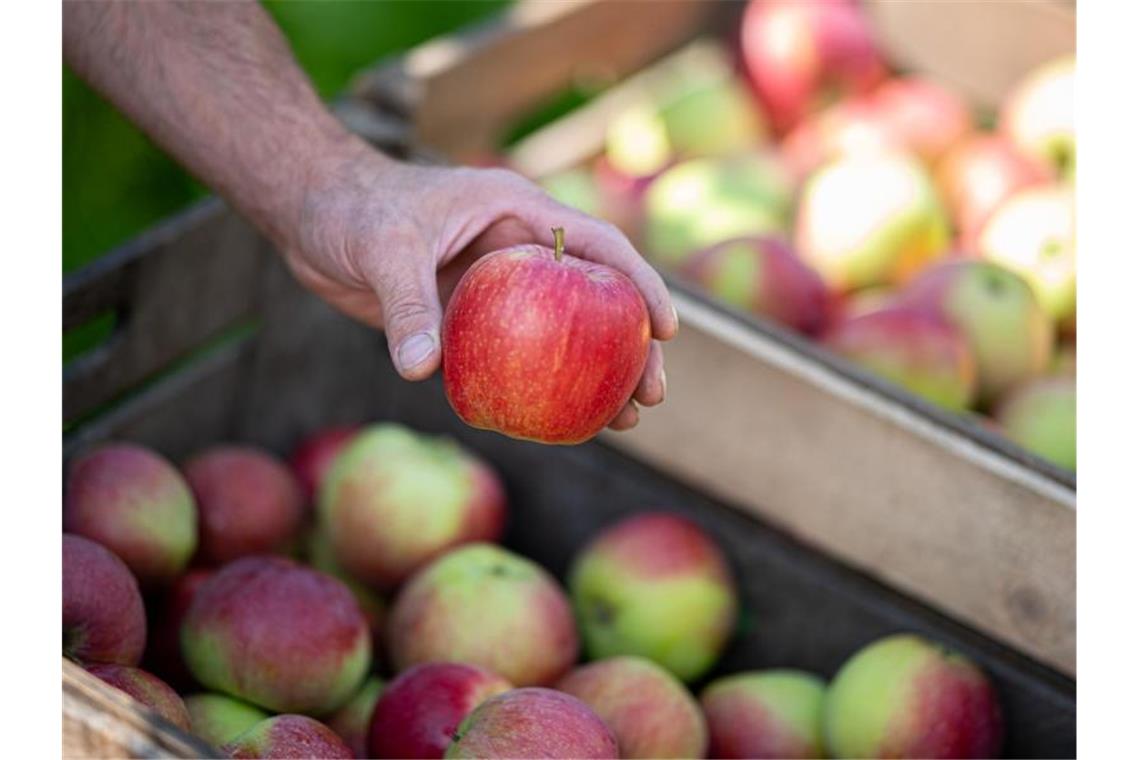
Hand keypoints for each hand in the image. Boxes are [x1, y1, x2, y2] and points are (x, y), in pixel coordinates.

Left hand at [280, 141, 677, 430]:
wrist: (313, 213)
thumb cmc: (352, 208)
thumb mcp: (383, 248)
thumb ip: (408, 304)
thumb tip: (423, 369)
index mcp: (515, 213)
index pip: (595, 244)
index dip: (638, 283)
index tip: (668, 328)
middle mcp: (517, 249)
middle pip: (593, 299)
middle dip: (631, 347)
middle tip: (652, 397)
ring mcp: (498, 288)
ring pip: (563, 334)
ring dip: (593, 375)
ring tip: (625, 423)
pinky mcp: (469, 319)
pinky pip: (515, 357)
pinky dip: (538, 387)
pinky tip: (559, 424)